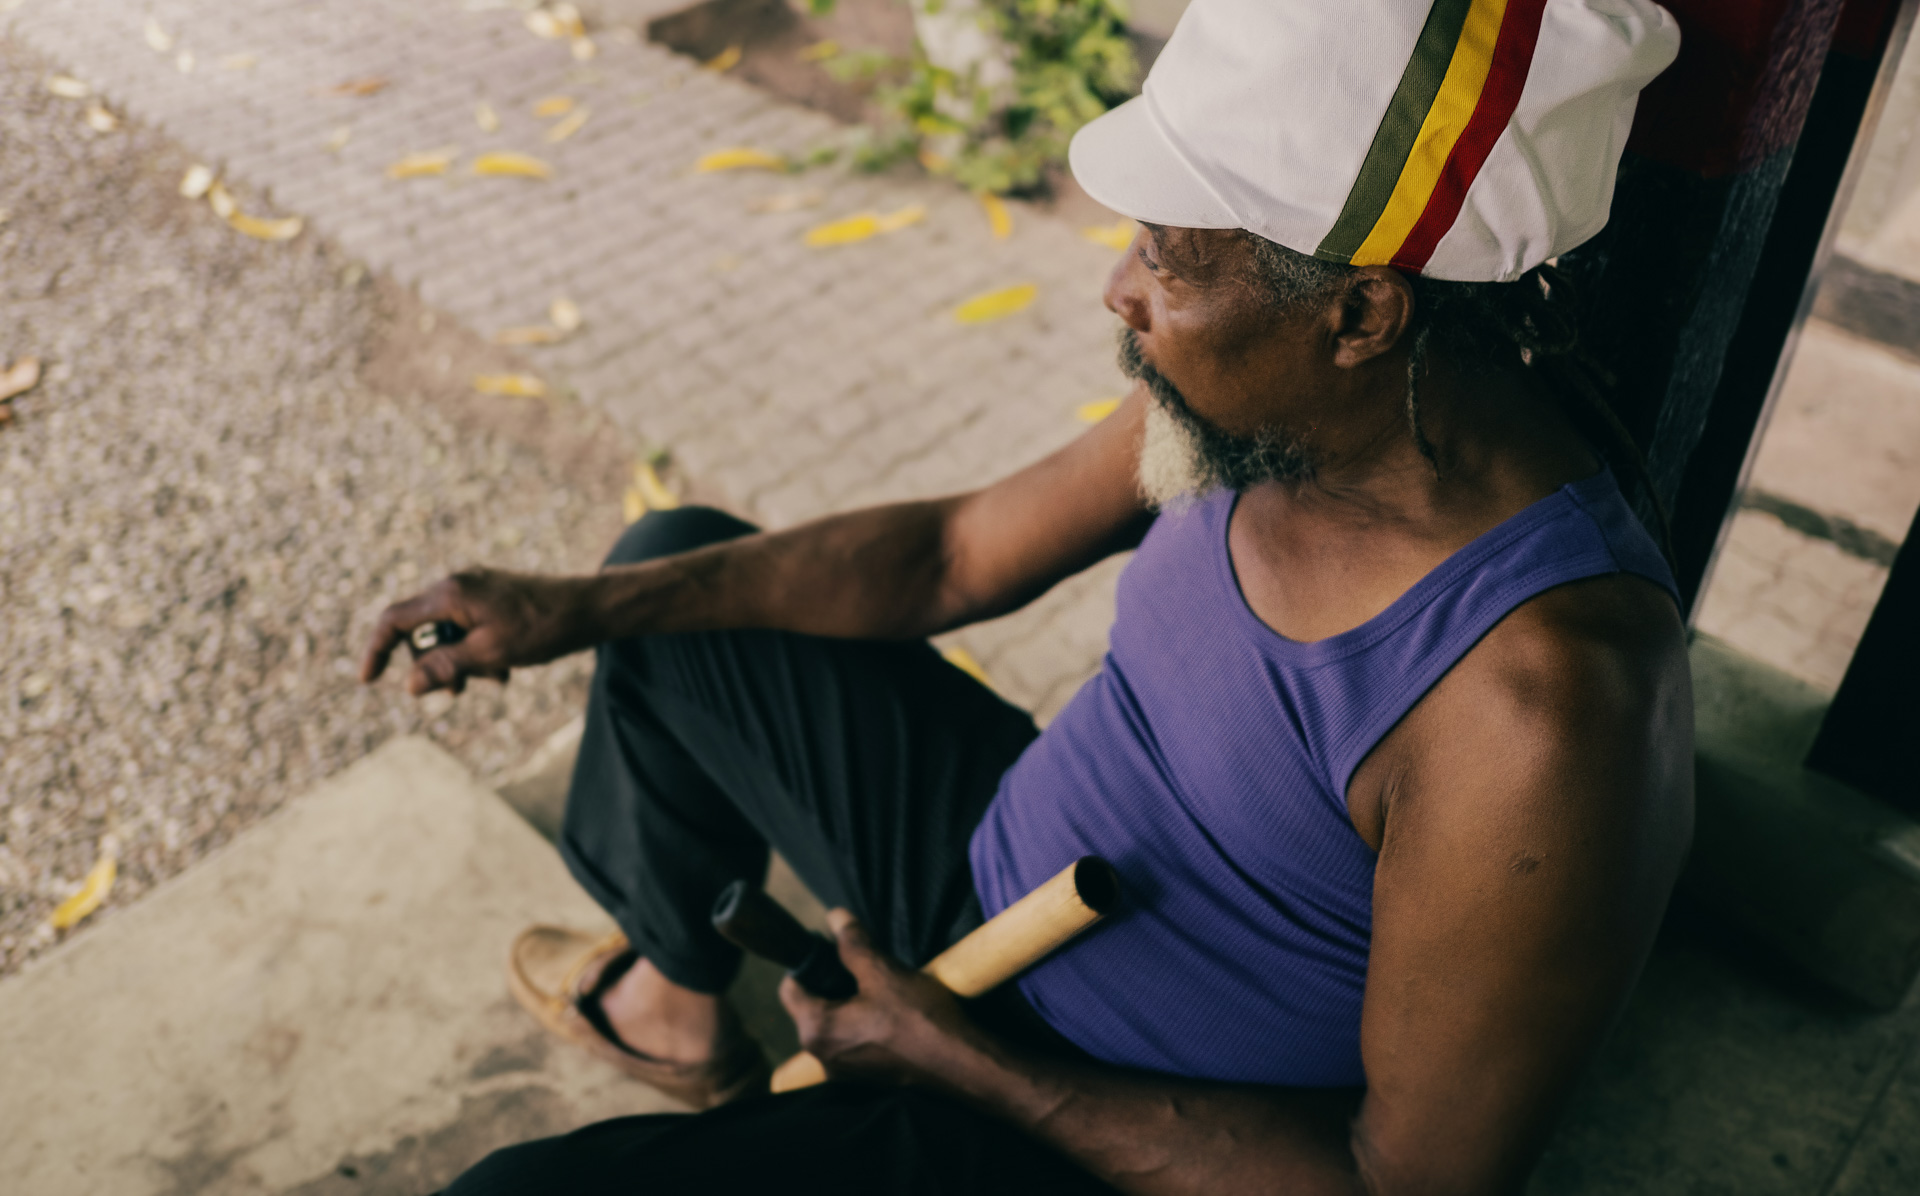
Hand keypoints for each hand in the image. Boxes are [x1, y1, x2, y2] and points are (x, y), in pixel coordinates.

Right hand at [360, 568, 599, 695]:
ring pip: (447, 631)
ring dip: (461, 660)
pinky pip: (469, 625)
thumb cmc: (543, 629)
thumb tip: (408, 685)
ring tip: (494, 678)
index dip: (376, 650)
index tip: (368, 681)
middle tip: (458, 691)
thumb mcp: (490, 655)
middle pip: (421, 629)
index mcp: (450, 593)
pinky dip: (477, 649)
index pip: (394, 619)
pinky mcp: (492, 594)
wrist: (591, 608)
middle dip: (434, 663)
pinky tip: (504, 668)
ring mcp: (475, 586)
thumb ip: (445, 667)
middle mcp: (457, 583)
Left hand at [779, 910, 985, 1087]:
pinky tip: (892, 1016)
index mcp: (816, 1030)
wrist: (961, 1065)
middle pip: (811, 1007)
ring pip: (834, 1025)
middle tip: (865, 969)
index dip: (808, 964)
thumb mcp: (883, 971)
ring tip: (883, 991)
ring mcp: (844, 1072)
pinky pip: (852, 1043)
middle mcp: (822, 1056)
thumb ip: (852, 943)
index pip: (789, 989)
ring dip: (850, 1005)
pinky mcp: (865, 1078)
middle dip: (832, 984)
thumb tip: (835, 916)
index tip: (832, 951)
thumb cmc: (920, 1019)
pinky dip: (864, 1026)